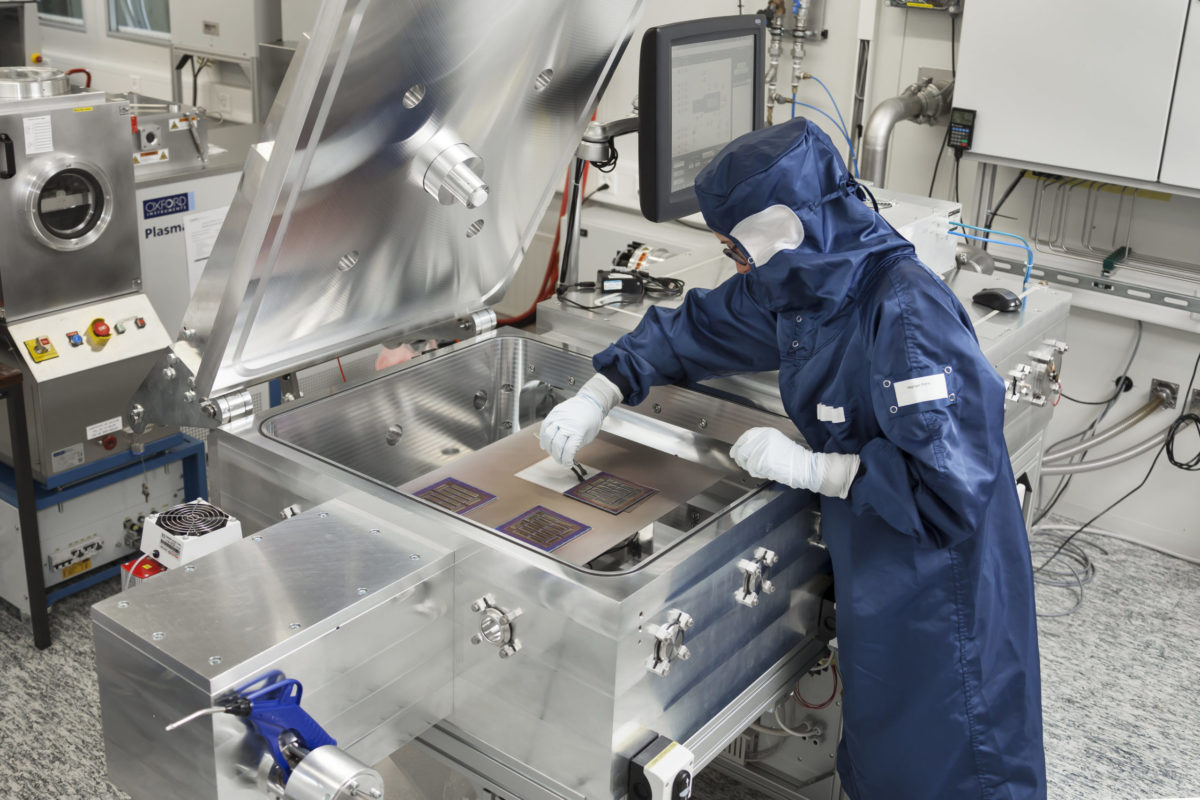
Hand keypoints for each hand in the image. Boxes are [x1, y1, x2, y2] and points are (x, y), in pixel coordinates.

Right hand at [539, 374, 623, 465]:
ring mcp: (559, 417)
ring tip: (553, 453)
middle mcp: (567, 423)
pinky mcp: (553, 413)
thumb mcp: (588, 436)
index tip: (568, 464)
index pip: (569, 450)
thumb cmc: (591, 420)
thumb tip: (565, 456)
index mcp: (579, 430)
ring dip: (549, 448)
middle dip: (558, 456)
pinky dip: (543, 438)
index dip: (567, 460)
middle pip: (557, 444)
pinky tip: (545, 445)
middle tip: (560, 461)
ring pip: (548, 436)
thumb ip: (576, 446)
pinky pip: (544, 427)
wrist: (590, 402)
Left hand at [730, 427, 859, 498]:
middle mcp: (763, 439)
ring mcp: (762, 450)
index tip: (735, 451)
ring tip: (761, 468)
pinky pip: (752, 469)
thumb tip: (743, 449)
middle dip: (741, 458)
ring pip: (746, 461)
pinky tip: (766, 471)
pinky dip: (757, 472)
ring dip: (750, 467)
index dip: (738, 445)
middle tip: (742, 463)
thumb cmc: (792, 457)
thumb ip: (760, 443)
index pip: (745, 437)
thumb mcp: (776, 442)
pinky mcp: (763, 462)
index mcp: (766, 432)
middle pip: (742, 449)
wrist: (804, 466)